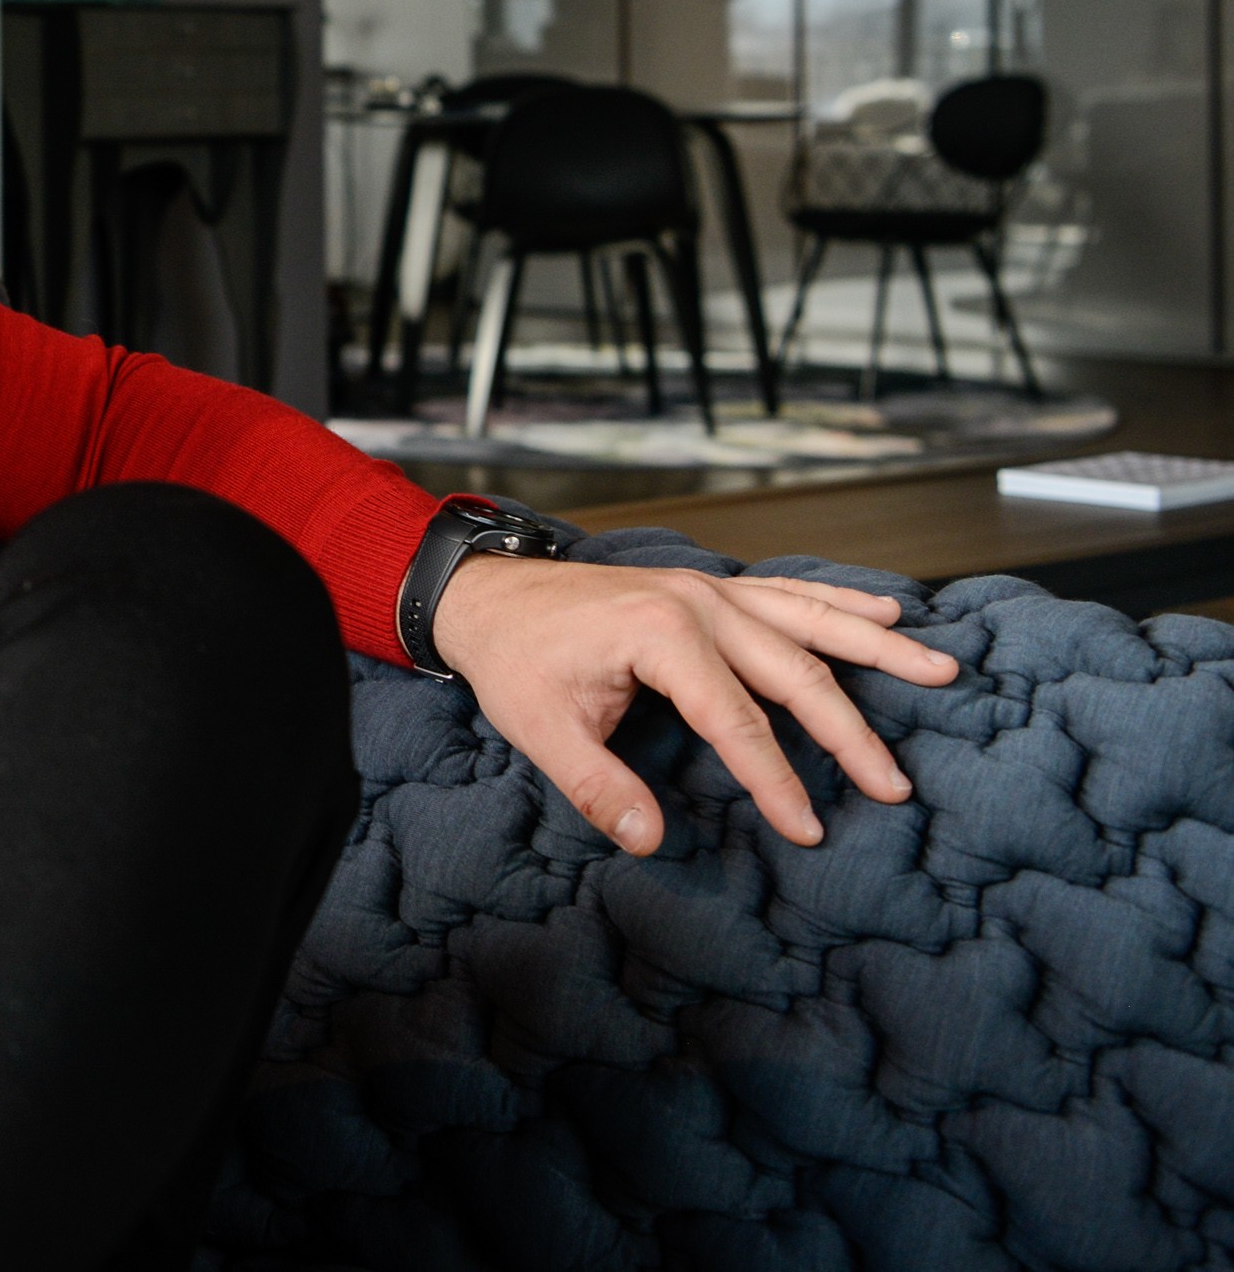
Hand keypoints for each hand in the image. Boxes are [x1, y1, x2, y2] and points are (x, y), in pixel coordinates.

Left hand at [429, 555, 959, 854]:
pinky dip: (840, 602)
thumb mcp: (541, 730)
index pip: (736, 720)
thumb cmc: (514, 661)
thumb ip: (598, 786)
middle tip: (894, 784)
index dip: (775, 778)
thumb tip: (649, 840)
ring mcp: (707, 588)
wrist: (486, 595)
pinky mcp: (708, 588)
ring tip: (941, 670)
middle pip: (793, 671)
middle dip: (848, 731)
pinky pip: (788, 593)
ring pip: (809, 620)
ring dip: (876, 648)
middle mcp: (697, 602)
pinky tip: (888, 615)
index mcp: (660, 633)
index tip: (808, 827)